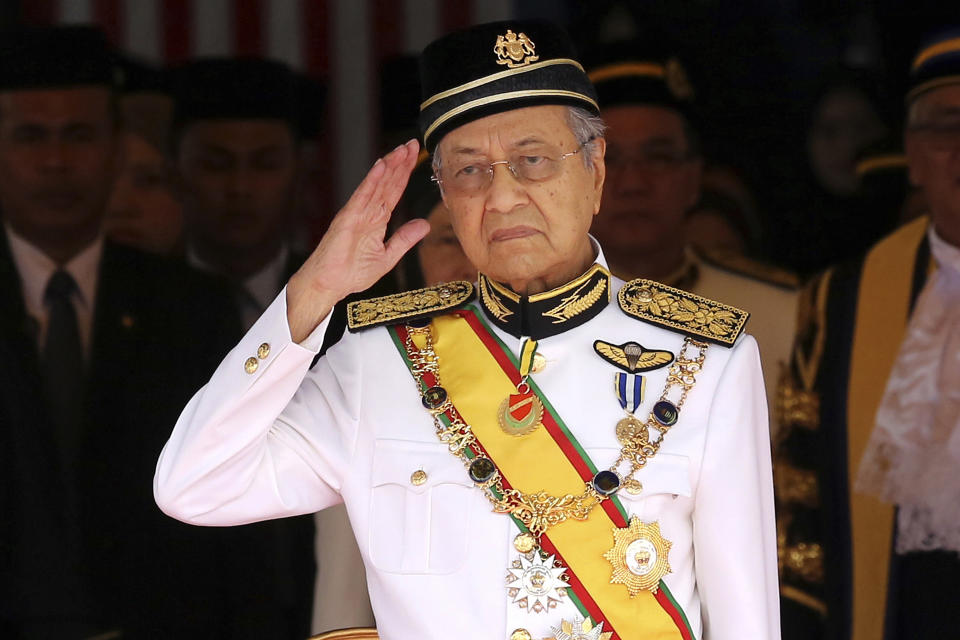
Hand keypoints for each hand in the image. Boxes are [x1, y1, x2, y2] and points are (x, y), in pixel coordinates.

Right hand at [287, 139, 428, 342]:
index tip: (417, 157)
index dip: (405, 174)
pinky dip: (372, 180)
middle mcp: (367, 212)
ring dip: (389, 166)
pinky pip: (362, 196)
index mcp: (377, 220)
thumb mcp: (388, 256)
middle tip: (413, 144)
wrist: (329, 284)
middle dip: (400, 163)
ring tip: (402, 150)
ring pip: (376, 185)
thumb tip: (424, 225)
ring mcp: (357, 213)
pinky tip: (381, 166)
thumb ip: (405, 239)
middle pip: (387, 183)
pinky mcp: (348, 218)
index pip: (394, 192)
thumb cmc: (351, 272)